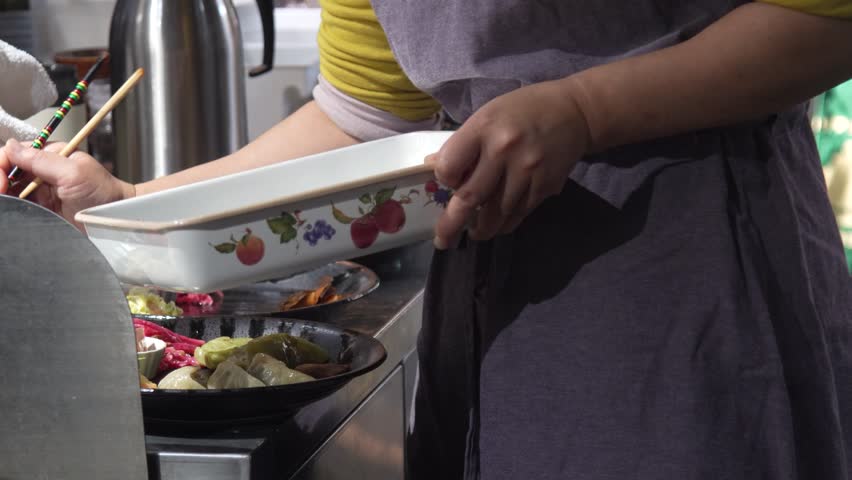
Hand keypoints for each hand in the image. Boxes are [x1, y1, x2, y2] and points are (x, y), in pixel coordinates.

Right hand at [0, 139, 134, 226]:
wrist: (114, 219)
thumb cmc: (102, 193)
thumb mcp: (73, 172)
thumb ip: (41, 159)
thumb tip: (10, 146)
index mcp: (49, 155)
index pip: (13, 153)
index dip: (1, 165)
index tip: (1, 182)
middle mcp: (41, 171)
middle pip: (7, 171)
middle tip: (2, 194)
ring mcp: (39, 191)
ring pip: (9, 189)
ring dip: (4, 195)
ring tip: (5, 204)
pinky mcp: (41, 209)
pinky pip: (18, 205)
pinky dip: (10, 207)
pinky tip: (9, 211)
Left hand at [429, 78, 590, 248]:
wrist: (575, 112)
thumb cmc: (523, 111)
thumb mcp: (487, 115)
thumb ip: (462, 143)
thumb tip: (433, 168)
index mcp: (483, 127)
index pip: (450, 167)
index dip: (444, 180)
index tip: (448, 183)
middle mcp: (504, 150)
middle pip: (470, 197)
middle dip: (452, 224)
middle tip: (442, 240)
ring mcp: (527, 170)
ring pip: (496, 213)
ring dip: (482, 228)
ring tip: (474, 232)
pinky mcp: (545, 186)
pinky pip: (519, 213)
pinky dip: (505, 223)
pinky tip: (498, 224)